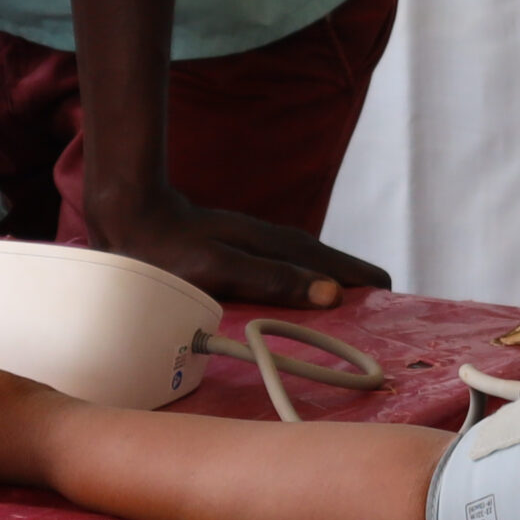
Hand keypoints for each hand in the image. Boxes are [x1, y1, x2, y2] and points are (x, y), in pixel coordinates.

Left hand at [90, 193, 392, 309]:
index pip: (334, 264)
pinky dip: (307, 277)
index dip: (362, 280)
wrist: (130, 217)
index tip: (390, 297)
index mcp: (276, 246)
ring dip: (332, 278)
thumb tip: (332, 294)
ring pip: (307, 260)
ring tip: (351, 298)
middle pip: (326, 260)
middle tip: (381, 302)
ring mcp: (257, 241)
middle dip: (355, 279)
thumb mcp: (220, 271)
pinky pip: (288, 264)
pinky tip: (300, 289)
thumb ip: (273, 280)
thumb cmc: (170, 252)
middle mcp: (273, 240)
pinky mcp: (240, 248)